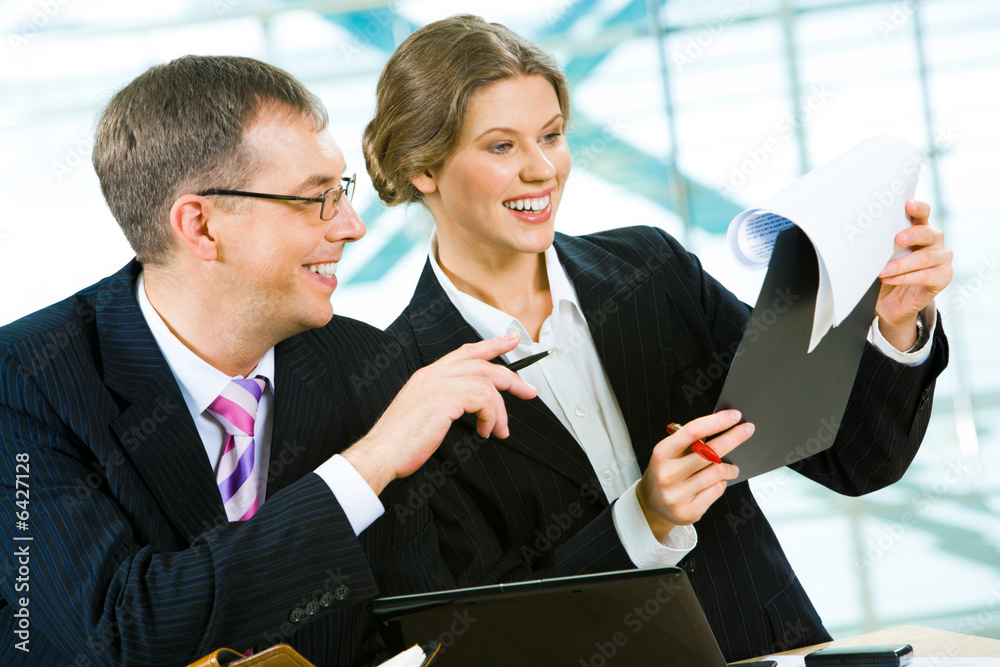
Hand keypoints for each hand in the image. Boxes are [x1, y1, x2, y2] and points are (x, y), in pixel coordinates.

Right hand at [342, 333, 536, 494]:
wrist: (380, 454)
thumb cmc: (400, 442)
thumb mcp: (425, 415)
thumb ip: (445, 403)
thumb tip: (473, 407)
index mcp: (427, 376)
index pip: (465, 352)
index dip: (492, 344)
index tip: (512, 340)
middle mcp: (432, 374)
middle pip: (482, 363)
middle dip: (511, 376)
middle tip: (529, 391)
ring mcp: (437, 384)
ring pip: (486, 382)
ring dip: (500, 409)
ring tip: (499, 430)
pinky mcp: (444, 399)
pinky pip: (483, 398)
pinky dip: (491, 416)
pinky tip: (485, 431)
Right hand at [636, 410, 752, 540]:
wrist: (649, 505)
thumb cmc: (664, 472)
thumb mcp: (668, 453)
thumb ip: (689, 442)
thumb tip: (721, 427)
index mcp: (662, 453)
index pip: (692, 432)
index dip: (716, 421)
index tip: (734, 415)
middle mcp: (668, 474)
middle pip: (710, 452)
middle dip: (734, 437)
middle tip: (748, 429)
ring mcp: (678, 495)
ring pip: (717, 473)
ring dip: (730, 468)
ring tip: (732, 467)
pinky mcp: (689, 511)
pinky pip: (717, 491)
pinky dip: (721, 484)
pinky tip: (717, 483)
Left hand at [875, 200, 952, 349]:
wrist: (891, 302)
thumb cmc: (886, 272)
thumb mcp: (880, 256)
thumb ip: (880, 244)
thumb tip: (862, 236)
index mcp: (919, 229)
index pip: (923, 213)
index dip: (918, 208)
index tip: (908, 204)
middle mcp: (934, 241)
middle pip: (928, 233)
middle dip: (911, 235)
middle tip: (896, 240)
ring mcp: (942, 258)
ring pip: (925, 257)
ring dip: (900, 264)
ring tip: (882, 271)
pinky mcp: (943, 277)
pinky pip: (925, 276)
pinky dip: (905, 278)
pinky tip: (890, 279)